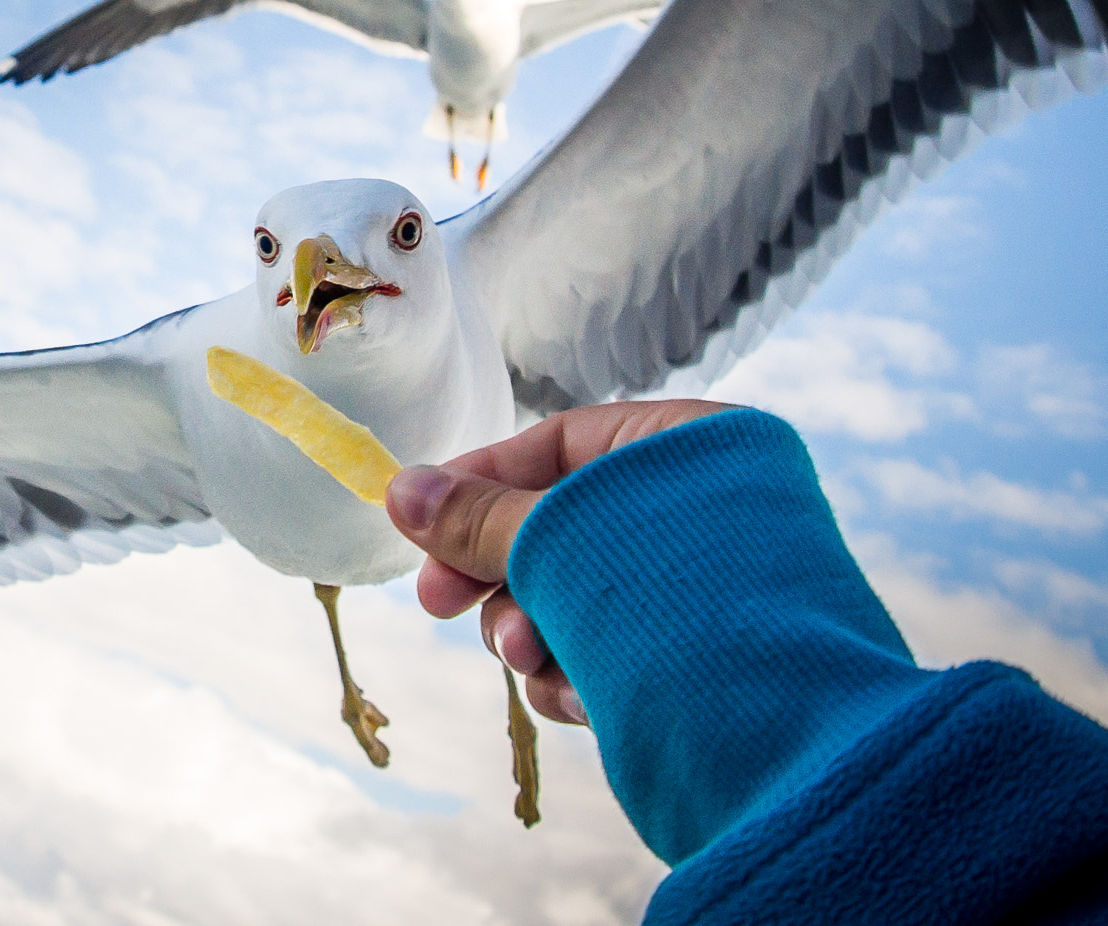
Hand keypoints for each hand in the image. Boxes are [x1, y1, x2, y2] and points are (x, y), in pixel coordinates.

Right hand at [385, 400, 731, 725]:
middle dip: (498, 574)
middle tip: (439, 607)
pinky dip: (576, 674)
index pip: (561, 444)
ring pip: (575, 599)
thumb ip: (477, 517)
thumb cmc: (679, 607)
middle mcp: (706, 514)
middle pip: (559, 527)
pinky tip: (576, 699)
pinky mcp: (701, 666)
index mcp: (696, 449)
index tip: (418, 527)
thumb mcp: (559, 541)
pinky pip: (610, 653)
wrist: (790, 745)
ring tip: (530, 660)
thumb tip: (399, 490)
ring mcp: (707, 595)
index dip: (479, 482)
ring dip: (532, 632)